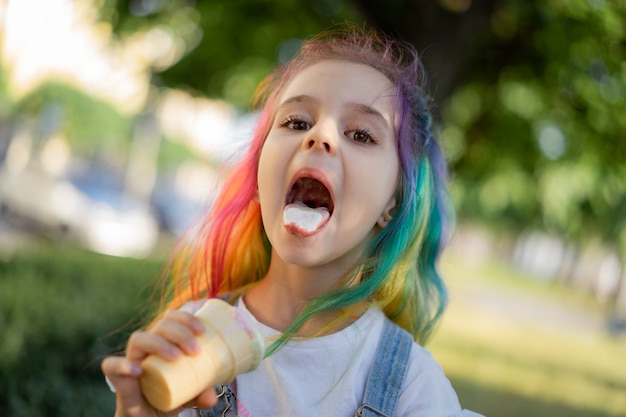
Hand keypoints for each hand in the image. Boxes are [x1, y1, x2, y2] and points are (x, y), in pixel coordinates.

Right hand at [101, 310, 217, 416]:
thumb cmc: (168, 399)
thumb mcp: (189, 395)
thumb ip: (201, 394)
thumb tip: (212, 398)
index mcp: (164, 342)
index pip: (171, 319)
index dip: (185, 318)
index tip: (203, 330)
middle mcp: (147, 347)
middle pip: (159, 325)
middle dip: (179, 332)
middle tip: (195, 351)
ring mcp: (131, 360)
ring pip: (138, 338)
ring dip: (159, 344)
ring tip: (176, 357)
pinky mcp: (118, 379)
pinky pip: (111, 366)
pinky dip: (122, 365)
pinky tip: (138, 370)